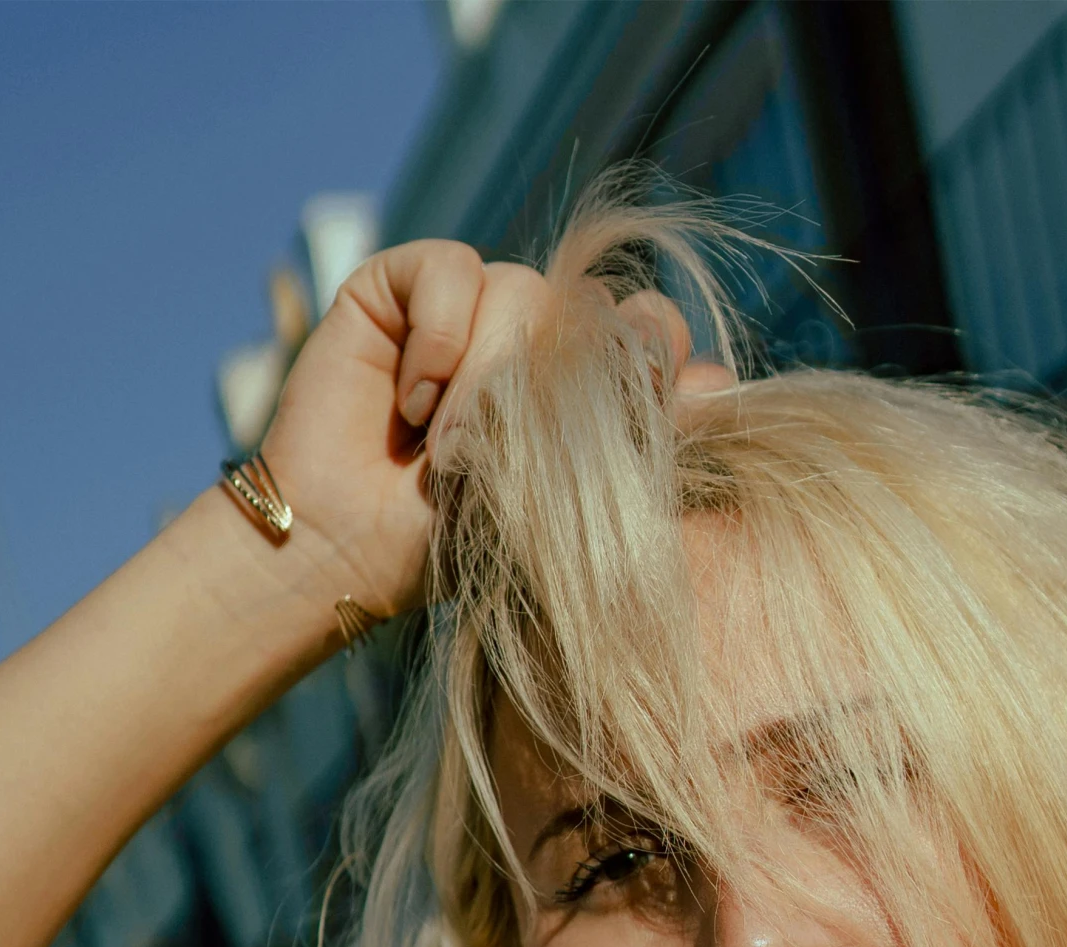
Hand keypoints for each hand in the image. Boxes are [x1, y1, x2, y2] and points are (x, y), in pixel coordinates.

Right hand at [262, 243, 728, 620]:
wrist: (342, 555)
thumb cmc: (447, 547)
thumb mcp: (562, 503)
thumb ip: (640, 441)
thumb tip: (723, 381)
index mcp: (580, 382)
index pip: (651, 330)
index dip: (648, 363)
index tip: (624, 425)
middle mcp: (531, 334)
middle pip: (592, 308)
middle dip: (558, 390)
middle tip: (503, 464)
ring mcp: (468, 306)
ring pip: (524, 291)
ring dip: (486, 384)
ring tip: (445, 454)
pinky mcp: (402, 285)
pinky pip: (455, 270)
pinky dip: (438, 340)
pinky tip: (409, 404)